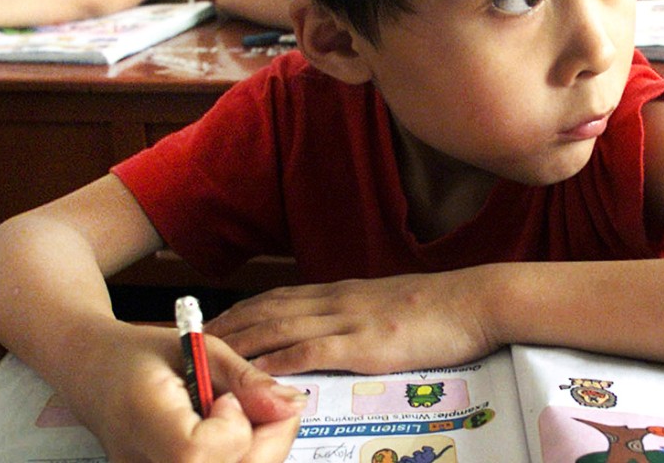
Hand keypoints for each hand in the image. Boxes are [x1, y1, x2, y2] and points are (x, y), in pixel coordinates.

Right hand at [64, 324, 303, 462]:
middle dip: (266, 445)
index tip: (227, 397)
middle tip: (263, 409)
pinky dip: (239, 461)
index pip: (199, 453)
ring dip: (257, 454)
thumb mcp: (199, 348)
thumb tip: (293, 406)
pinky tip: (232, 440)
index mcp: (141, 421)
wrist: (92, 372)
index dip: (232, 427)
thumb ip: (247, 381)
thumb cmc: (142, 353)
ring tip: (245, 421)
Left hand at [206, 270, 496, 375]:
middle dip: (225, 326)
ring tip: (205, 356)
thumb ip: (359, 315)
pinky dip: (276, 359)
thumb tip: (337, 333)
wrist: (474, 301)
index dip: (241, 311)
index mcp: (342, 293)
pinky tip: (253, 371)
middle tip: (189, 343)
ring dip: (238, 341)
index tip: (211, 325)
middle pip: (267, 310)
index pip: (279, 298)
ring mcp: (348, 321)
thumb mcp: (389, 306)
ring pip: (279, 327)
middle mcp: (336, 301)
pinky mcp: (365, 344)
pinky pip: (310, 350)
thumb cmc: (440, 307)